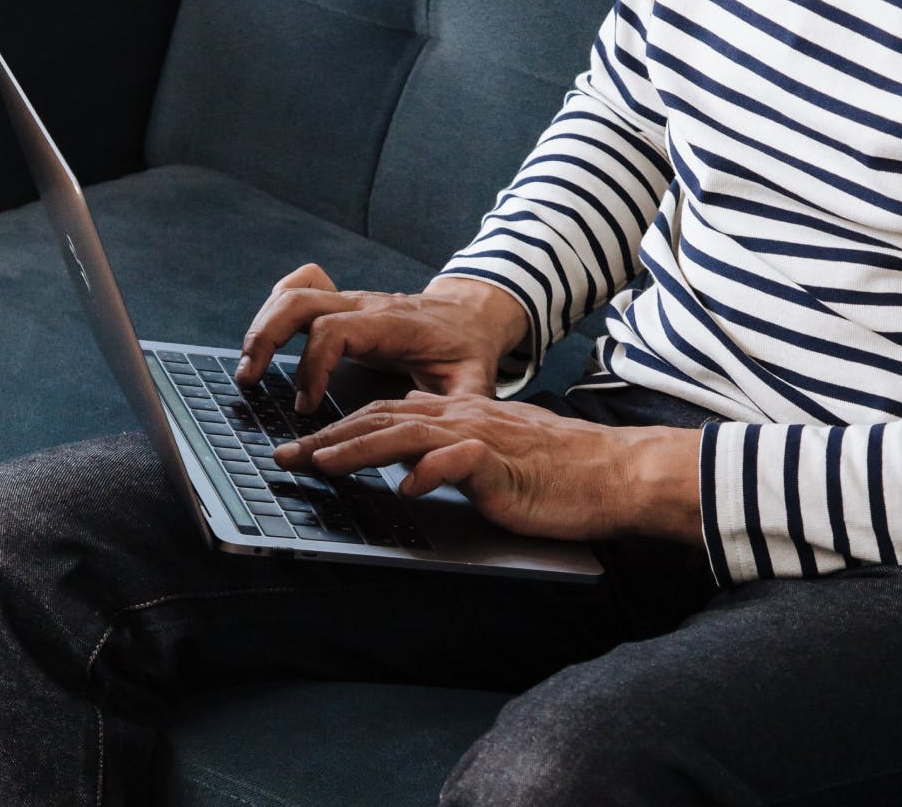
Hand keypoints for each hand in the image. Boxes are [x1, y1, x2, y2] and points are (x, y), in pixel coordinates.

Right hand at [235, 264, 528, 412]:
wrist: (471, 316)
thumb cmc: (467, 351)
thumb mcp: (475, 382)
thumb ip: (461, 408)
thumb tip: (446, 448)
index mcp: (393, 324)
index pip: (336, 330)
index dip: (314, 366)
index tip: (308, 407)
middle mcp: (366, 305)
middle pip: (302, 302)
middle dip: (268, 338)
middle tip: (251, 381)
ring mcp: (351, 300)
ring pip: (293, 293)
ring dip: (262, 327)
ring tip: (247, 370)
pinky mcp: (342, 303)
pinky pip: (299, 288)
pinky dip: (275, 309)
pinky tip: (264, 340)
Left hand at [274, 392, 703, 544]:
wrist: (614, 473)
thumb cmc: (557, 473)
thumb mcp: (492, 457)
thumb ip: (450, 456)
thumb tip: (411, 465)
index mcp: (459, 416)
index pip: (387, 415)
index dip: (340, 430)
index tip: (303, 448)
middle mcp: (462, 418)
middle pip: (384, 420)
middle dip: (330, 437)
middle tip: (287, 456)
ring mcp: (482, 438)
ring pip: (409, 434)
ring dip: (360, 448)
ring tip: (322, 464)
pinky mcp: (503, 464)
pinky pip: (461, 462)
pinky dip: (430, 470)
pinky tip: (406, 486)